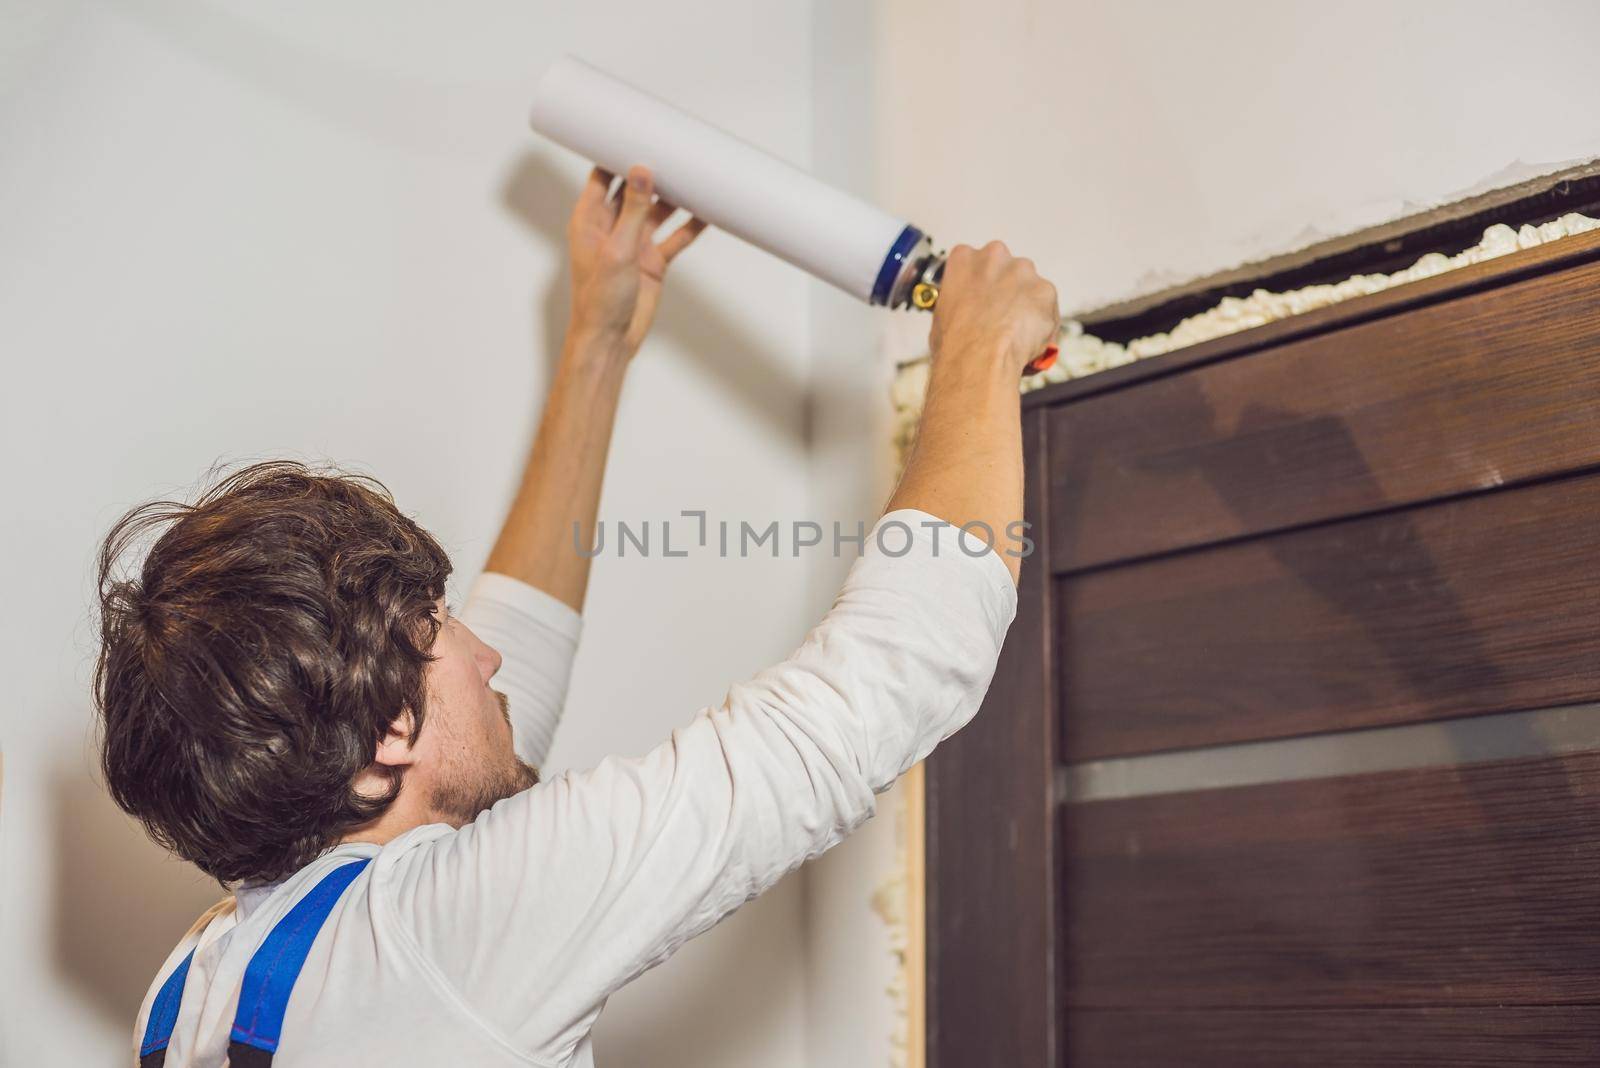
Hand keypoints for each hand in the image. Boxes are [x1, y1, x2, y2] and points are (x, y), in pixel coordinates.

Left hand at [566, 164, 707, 358]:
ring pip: (657, 211)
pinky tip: (706, 212)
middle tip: (672, 149)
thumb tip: (641, 170)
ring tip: (694, 174)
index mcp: (590, 220)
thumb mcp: (617, 249)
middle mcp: (611, 228)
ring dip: (673, 196)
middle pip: (633, 189)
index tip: (635, 134)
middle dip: (651, 171)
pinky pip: (675, 237)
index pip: (602, 177)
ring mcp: (634, 243)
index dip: (616, 155)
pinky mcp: (652, 261)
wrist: (611, 338)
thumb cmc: (599, 298)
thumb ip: (632, 209)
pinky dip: (689, 225)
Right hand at [928, 241, 1059, 378]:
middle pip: (1007, 269)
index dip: (982, 284)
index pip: (976, 262)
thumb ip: (960, 301)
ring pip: (1030, 287)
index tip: (983, 299)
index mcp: (965, 258)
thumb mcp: (942, 314)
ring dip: (1027, 305)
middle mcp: (995, 256)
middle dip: (1008, 291)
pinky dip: (1043, 323)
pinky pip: (1047, 307)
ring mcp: (1023, 271)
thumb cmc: (957, 340)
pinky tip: (1028, 340)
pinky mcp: (1045, 290)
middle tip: (1001, 317)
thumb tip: (966, 313)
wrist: (978, 357)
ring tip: (1015, 334)